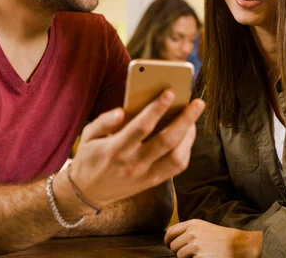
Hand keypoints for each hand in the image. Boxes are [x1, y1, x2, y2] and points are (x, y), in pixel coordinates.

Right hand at [70, 90, 204, 207]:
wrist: (89, 192)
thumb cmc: (90, 157)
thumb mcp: (87, 136)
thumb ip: (103, 121)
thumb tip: (121, 111)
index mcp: (115, 149)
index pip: (141, 127)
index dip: (157, 109)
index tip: (170, 92)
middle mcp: (133, 164)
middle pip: (166, 141)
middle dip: (185, 120)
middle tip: (198, 103)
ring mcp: (145, 175)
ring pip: (177, 157)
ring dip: (189, 136)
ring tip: (193, 119)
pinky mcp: (152, 182)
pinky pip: (176, 167)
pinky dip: (186, 150)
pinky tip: (186, 135)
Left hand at [165, 219, 261, 257]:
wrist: (238, 244)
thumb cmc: (221, 237)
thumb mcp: (204, 227)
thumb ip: (188, 230)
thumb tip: (172, 239)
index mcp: (193, 224)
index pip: (170, 232)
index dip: (167, 240)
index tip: (168, 245)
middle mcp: (192, 233)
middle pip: (173, 246)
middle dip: (178, 251)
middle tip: (189, 253)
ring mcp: (195, 245)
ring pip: (179, 256)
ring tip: (199, 255)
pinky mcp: (200, 257)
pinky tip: (205, 257)